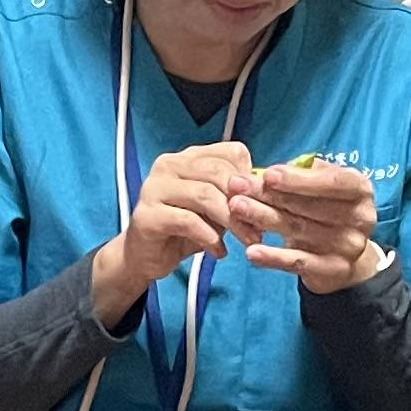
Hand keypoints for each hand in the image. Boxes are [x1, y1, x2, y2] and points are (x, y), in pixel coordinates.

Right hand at [88, 140, 257, 322]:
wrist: (145, 256)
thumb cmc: (183, 230)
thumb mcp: (215, 210)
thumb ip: (234, 197)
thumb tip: (266, 194)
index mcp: (187, 158)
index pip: (229, 153)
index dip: (251, 178)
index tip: (263, 203)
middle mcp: (169, 165)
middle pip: (218, 173)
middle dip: (245, 202)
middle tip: (260, 229)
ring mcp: (154, 188)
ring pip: (205, 195)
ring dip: (231, 222)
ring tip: (245, 241)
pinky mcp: (147, 214)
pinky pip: (188, 221)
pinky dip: (209, 237)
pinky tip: (218, 251)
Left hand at [238, 156, 382, 293]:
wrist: (345, 256)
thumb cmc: (328, 209)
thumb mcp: (325, 186)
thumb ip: (303, 176)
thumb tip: (267, 175)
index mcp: (360, 190)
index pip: (330, 182)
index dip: (297, 179)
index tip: (267, 175)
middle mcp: (360, 218)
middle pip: (308, 206)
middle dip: (268, 195)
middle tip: (236, 188)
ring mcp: (348, 246)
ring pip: (298, 230)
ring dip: (262, 218)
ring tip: (235, 208)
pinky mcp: (333, 270)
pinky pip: (298, 262)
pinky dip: (273, 257)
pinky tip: (252, 251)